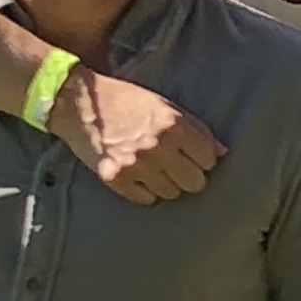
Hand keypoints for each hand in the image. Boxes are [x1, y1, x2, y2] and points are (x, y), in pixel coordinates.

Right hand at [56, 67, 225, 203]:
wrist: (78, 103)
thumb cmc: (126, 101)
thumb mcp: (165, 106)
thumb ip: (196, 129)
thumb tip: (222, 154)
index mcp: (173, 125)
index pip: (209, 161)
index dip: (202, 160)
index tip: (192, 157)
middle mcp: (157, 147)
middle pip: (194, 183)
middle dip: (188, 176)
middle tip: (175, 166)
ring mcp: (135, 164)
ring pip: (171, 193)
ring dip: (167, 184)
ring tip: (154, 168)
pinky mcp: (115, 178)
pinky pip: (145, 199)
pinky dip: (144, 190)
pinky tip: (137, 175)